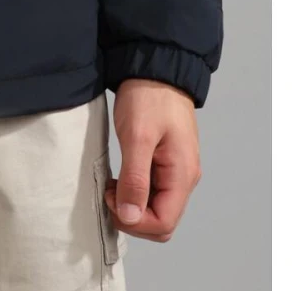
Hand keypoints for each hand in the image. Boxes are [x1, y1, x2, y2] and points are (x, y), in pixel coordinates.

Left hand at [104, 78, 201, 240]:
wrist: (154, 67)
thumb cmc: (148, 97)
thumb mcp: (137, 136)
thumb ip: (135, 179)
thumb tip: (131, 216)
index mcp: (182, 175)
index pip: (163, 223)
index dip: (135, 222)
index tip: (111, 201)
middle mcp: (183, 178)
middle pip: (161, 220)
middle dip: (133, 216)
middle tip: (108, 194)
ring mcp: (175, 170)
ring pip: (156, 206)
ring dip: (132, 204)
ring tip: (111, 184)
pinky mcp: (165, 161)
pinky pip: (152, 190)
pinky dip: (134, 190)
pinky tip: (118, 178)